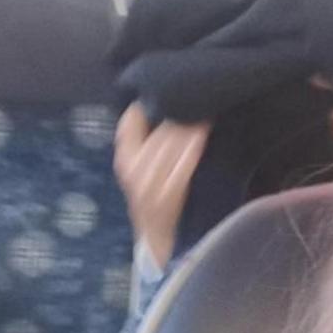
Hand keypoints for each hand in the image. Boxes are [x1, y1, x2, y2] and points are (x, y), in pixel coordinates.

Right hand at [113, 105, 209, 270]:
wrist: (160, 244)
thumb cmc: (158, 204)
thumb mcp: (145, 173)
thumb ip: (150, 146)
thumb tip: (169, 111)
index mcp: (124, 160)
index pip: (129, 122)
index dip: (148, 104)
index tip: (168, 88)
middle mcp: (132, 170)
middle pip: (156, 130)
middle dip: (178, 110)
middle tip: (200, 92)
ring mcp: (148, 184)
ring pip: (170, 143)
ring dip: (190, 124)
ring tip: (208, 106)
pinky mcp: (168, 195)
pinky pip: (182, 164)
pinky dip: (194, 146)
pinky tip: (205, 131)